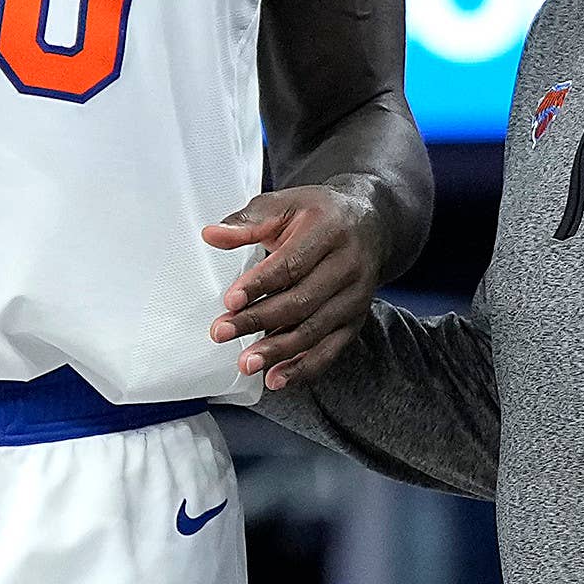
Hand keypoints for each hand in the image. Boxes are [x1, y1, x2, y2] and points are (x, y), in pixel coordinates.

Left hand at [203, 187, 388, 390]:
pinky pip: (330, 350)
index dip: (260, 285)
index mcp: (330, 231)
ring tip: (246, 362)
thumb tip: (212, 234)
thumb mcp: (285, 205)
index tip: (230, 301)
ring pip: (315, 330)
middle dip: (259, 320)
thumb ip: (248, 222)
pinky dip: (303, 368)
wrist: (370, 223)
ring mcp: (356, 297)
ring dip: (278, 351)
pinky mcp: (355, 320)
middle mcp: (349, 266)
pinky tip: (276, 378)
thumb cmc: (320, 214)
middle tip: (223, 332)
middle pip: (302, 301)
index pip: (292, 264)